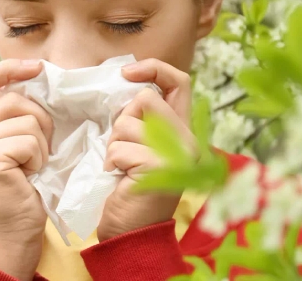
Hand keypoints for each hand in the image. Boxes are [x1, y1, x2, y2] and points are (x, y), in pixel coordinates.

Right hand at [0, 59, 52, 280]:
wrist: (13, 233)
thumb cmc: (20, 189)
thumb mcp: (11, 145)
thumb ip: (12, 116)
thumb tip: (38, 76)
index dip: (10, 68)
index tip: (38, 68)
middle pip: (16, 99)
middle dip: (40, 123)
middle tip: (35, 154)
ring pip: (27, 119)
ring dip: (41, 145)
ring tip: (29, 168)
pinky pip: (30, 140)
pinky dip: (38, 159)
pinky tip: (27, 177)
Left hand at [97, 58, 196, 241]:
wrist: (131, 232)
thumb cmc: (129, 188)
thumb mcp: (139, 146)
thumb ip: (143, 120)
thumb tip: (126, 84)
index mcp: (184, 131)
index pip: (180, 81)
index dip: (153, 68)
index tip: (126, 73)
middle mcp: (189, 140)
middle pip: (146, 98)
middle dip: (122, 120)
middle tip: (122, 148)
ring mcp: (178, 154)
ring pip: (128, 123)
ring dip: (113, 145)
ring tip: (121, 167)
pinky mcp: (160, 167)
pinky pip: (121, 147)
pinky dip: (111, 161)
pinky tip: (119, 178)